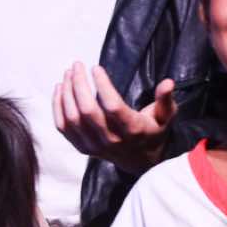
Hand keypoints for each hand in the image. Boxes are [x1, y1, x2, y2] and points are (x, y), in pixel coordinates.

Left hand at [52, 64, 176, 172]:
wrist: (139, 160)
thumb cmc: (152, 131)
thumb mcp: (165, 116)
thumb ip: (165, 100)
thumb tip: (168, 83)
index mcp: (132, 130)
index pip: (112, 107)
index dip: (102, 86)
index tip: (96, 68)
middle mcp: (111, 140)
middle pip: (87, 111)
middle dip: (79, 84)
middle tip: (77, 65)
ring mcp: (94, 146)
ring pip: (72, 118)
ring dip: (66, 93)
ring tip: (68, 73)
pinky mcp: (81, 147)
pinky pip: (63, 127)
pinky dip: (57, 107)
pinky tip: (59, 89)